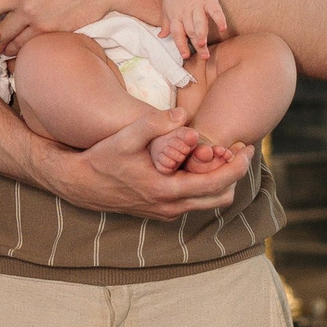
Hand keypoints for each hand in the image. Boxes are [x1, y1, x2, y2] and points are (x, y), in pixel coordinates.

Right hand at [46, 111, 249, 220]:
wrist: (79, 184)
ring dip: (221, 180)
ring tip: (223, 154)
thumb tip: (183, 114)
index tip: (247, 149)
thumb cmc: (102, 158)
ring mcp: (167, 212)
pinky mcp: (162, 211)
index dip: (237, 167)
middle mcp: (170, 207)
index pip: (217, 184)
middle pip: (221, 198)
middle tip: (240, 150)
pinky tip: (200, 163)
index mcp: (166, 191)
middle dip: (235, 174)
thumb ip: (154, 123)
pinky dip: (205, 185)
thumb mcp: (126, 137)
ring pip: (210, 202)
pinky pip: (195, 201)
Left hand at [159, 0, 228, 63]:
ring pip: (199, 22)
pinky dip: (219, 19)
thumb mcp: (166, 8)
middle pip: (190, 31)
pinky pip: (214, 10)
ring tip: (205, 45)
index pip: (177, 33)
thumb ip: (166, 24)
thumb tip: (161, 36)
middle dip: (197, 44)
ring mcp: (197, 6)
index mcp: (175, 16)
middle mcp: (185, 12)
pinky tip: (223, 28)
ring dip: (202, 34)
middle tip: (204, 56)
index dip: (181, 45)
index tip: (186, 56)